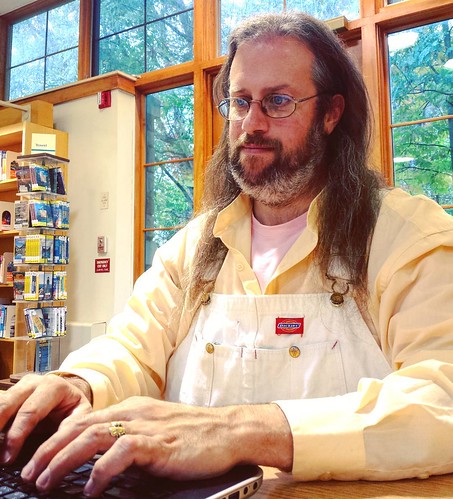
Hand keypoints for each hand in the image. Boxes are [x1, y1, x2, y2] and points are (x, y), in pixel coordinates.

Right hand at [0, 373, 91, 464]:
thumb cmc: (74, 410)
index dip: (16, 435)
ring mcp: (19, 386)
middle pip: (7, 404)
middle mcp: (34, 382)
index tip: (7, 459)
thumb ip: (66, 432)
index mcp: (54, 386)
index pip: (30, 411)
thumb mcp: (80, 418)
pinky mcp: (9, 393)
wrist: (70, 396)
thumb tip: (48, 458)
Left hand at [21, 397, 291, 496]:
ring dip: (64, 459)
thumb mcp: (156, 428)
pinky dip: (100, 471)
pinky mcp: (158, 442)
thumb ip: (130, 436)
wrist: (227, 430)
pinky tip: (90, 488)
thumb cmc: (194, 434)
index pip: (85, 419)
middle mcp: (134, 412)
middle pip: (81, 426)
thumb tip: (102, 456)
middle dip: (50, 449)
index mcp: (132, 407)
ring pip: (93, 436)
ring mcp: (146, 426)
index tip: (40, 457)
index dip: (58, 438)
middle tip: (30, 472)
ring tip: (45, 481)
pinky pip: (120, 453)